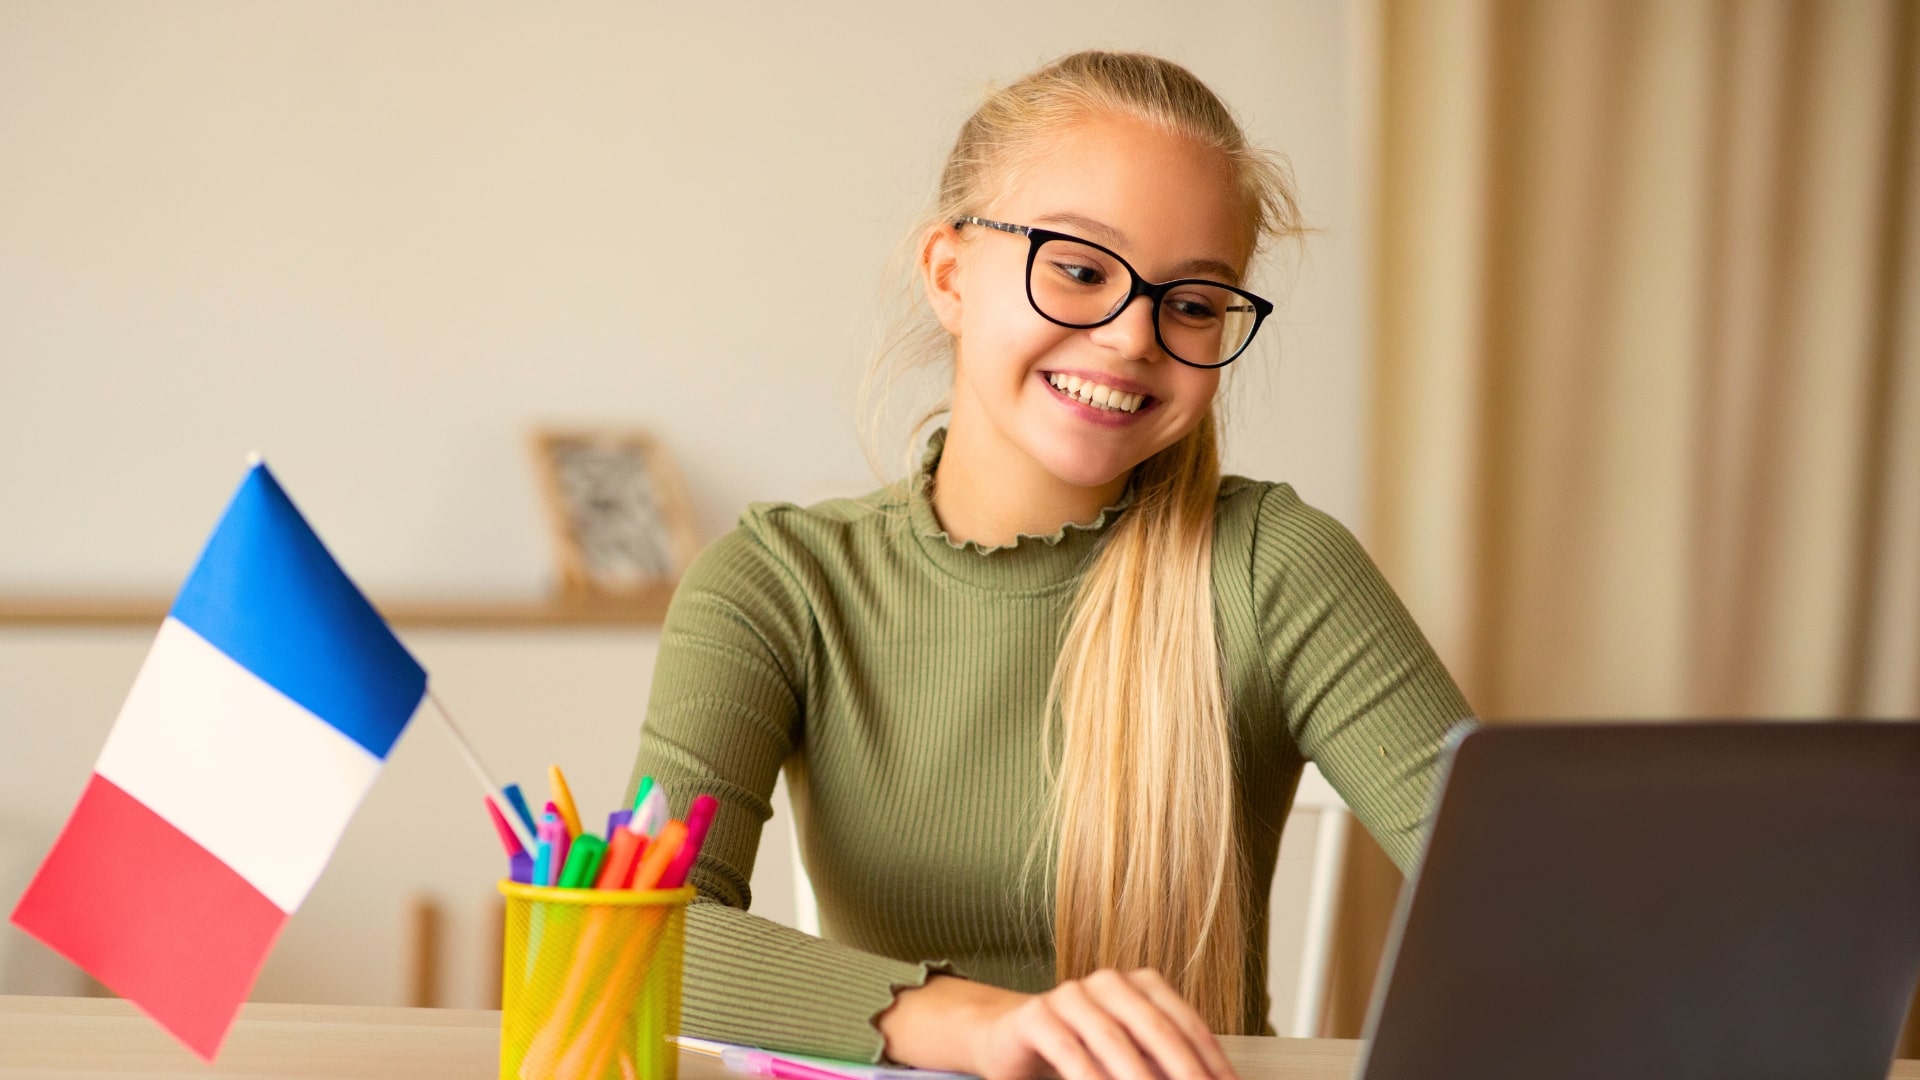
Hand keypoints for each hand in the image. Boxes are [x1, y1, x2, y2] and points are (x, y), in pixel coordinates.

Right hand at [878, 970, 1240, 1079]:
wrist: (1010, 1039)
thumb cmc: (1080, 1049)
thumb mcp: (1129, 1056)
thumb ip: (1161, 1064)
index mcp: (1141, 985)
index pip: (1187, 1025)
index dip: (1211, 1061)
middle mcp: (1109, 983)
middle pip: (1157, 1028)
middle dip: (1184, 1070)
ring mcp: (1070, 994)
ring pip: (1114, 1039)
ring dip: (1139, 1078)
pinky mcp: (1036, 1014)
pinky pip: (1069, 1049)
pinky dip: (1090, 1077)